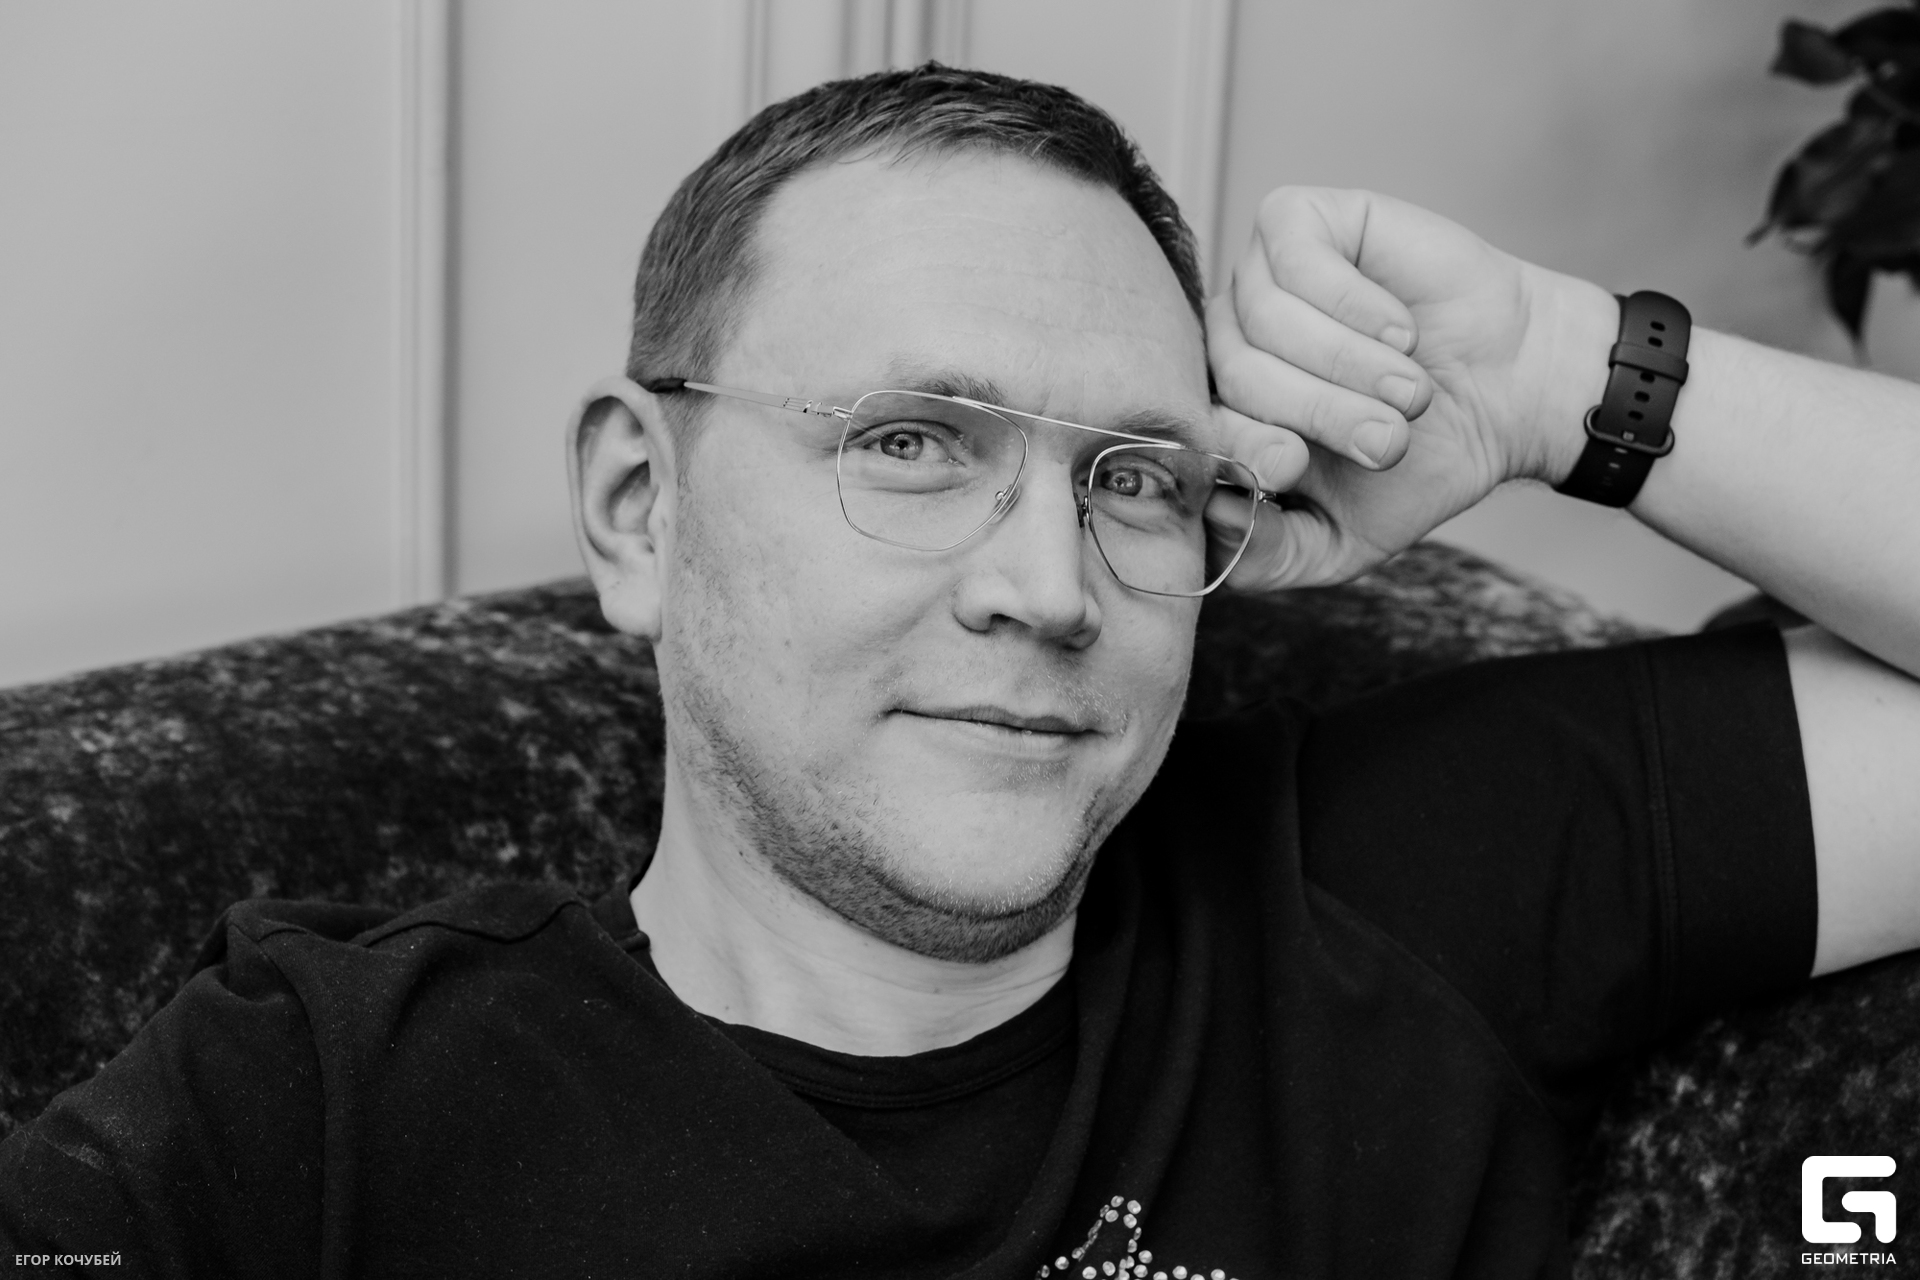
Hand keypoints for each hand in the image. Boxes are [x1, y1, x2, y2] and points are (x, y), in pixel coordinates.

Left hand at [1206, 186, 1615, 589]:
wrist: (1513, 394)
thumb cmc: (1423, 461)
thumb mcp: (1341, 541)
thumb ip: (1269, 556)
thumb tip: (1212, 517)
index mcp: (1226, 414)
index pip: (1195, 429)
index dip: (1241, 450)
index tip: (1298, 465)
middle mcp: (1231, 341)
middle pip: (1233, 375)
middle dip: (1316, 413)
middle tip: (1385, 439)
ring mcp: (1259, 278)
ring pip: (1263, 319)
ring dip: (1348, 365)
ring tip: (1409, 388)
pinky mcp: (1299, 222)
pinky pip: (1294, 259)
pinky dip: (1355, 306)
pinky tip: (1400, 328)